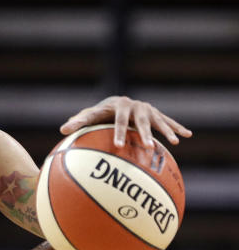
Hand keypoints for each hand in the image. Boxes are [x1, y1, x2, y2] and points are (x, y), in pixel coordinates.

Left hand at [59, 95, 191, 148]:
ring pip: (159, 121)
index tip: (119, 146)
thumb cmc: (99, 114)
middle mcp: (135, 106)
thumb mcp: (88, 116)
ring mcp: (147, 110)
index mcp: (118, 106)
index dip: (119, 132)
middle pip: (142, 121)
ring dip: (167, 131)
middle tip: (149, 147)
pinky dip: (177, 128)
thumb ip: (77, 122)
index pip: (118, 120)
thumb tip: (61, 130)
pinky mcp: (156, 114)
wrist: (115, 102)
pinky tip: (188, 136)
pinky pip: (168, 121)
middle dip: (146, 134)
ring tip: (175, 143)